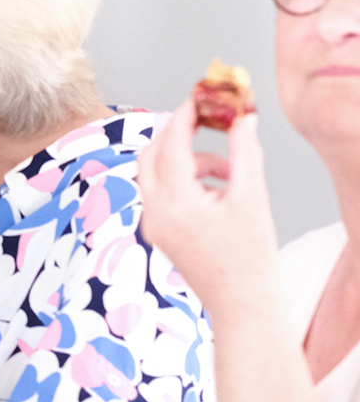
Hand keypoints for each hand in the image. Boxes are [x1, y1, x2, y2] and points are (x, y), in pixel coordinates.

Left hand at [136, 97, 277, 301]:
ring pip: (153, 173)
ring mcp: (151, 224)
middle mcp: (154, 212)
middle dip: (175, 134)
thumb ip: (244, 152)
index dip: (184, 117)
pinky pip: (159, 193)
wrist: (241, 303)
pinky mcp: (156, 232)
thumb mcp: (251, 197)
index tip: (198, 99)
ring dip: (184, 159)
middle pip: (150, 155)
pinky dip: (181, 180)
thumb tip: (242, 118)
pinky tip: (216, 189)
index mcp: (176, 202)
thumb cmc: (250, 256)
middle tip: (204, 122)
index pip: (170, 144)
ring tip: (227, 170)